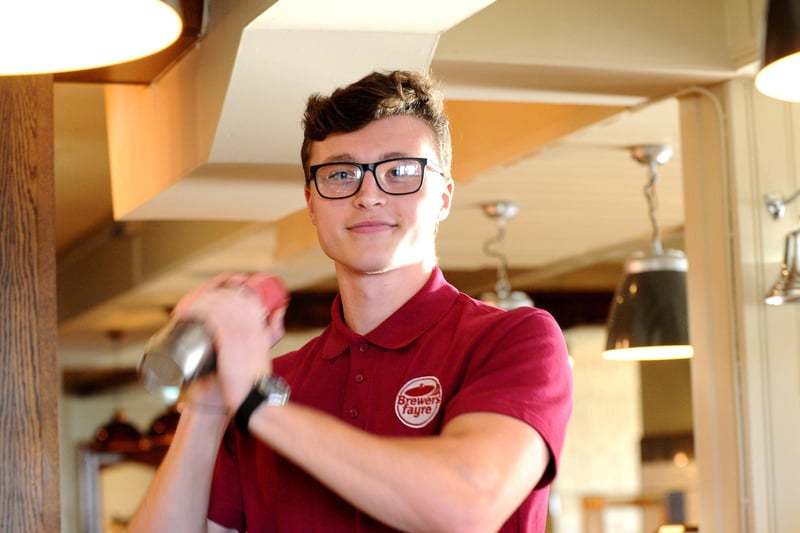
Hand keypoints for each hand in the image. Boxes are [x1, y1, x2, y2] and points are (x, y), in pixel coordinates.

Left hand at [173, 271, 287, 410]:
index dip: (229, 289)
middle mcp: (251, 325)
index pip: (246, 296)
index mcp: (260, 326)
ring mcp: (240, 331)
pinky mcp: (228, 340)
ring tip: (187, 307)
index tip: (214, 295)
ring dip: (200, 301)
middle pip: (230, 297)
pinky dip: (198, 311)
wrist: (255, 396)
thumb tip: (280, 309)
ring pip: (219, 304)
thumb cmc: (256, 377)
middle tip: (195, 302)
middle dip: (211, 293)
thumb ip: (274, 328)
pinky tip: (187, 313)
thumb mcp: (268, 347)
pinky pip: (212, 317)